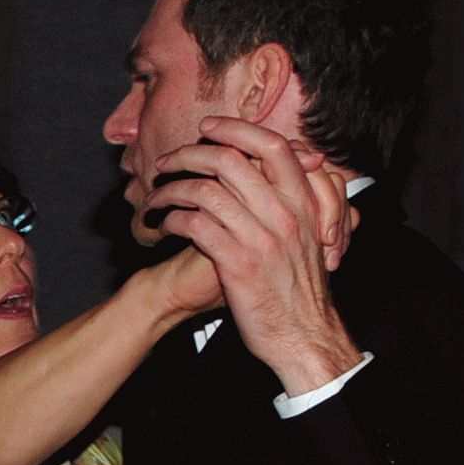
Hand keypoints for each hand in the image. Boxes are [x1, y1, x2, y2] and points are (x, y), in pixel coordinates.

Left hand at [149, 117, 360, 398]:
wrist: (304, 335)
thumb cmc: (301, 289)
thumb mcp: (308, 238)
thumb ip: (289, 204)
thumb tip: (261, 174)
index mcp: (304, 203)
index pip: (273, 146)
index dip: (237, 130)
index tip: (209, 128)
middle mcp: (285, 214)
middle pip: (230, 160)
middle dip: (189, 154)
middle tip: (166, 162)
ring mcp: (261, 237)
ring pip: (205, 191)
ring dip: (171, 190)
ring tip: (155, 198)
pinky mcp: (237, 263)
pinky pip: (194, 225)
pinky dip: (171, 220)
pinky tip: (163, 227)